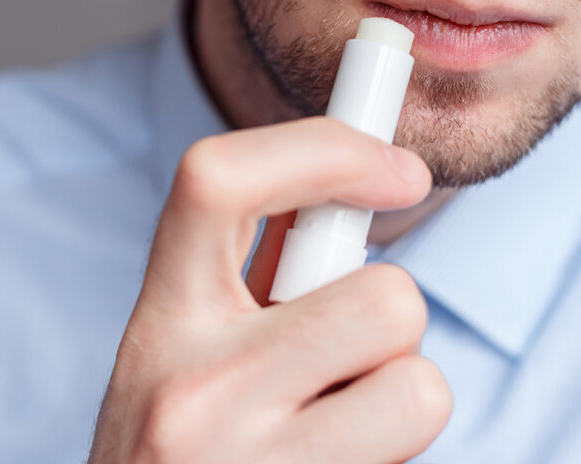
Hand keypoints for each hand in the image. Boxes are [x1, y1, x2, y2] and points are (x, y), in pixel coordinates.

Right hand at [88, 117, 452, 463]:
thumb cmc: (181, 457)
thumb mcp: (187, 358)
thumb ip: (254, 278)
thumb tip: (349, 184)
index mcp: (161, 326)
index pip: (218, 180)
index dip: (325, 148)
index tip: (398, 168)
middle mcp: (192, 393)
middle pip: (385, 299)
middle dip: (391, 322)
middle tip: (345, 360)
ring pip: (420, 386)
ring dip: (400, 401)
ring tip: (338, 430)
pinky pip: (413, 453)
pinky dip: (394, 459)